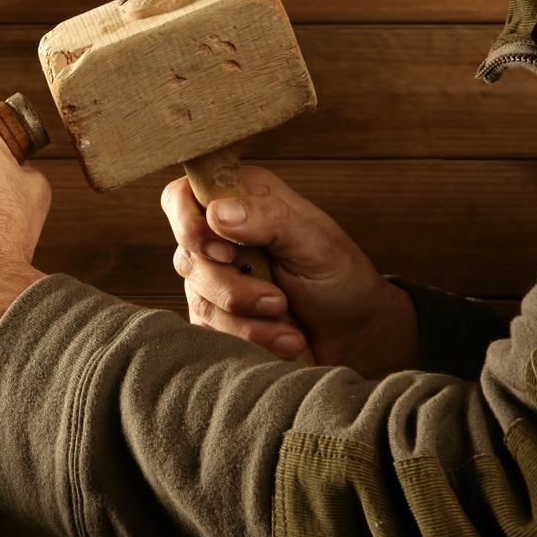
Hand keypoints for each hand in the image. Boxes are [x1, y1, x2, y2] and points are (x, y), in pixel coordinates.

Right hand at [161, 166, 417, 377]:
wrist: (355, 334)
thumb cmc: (341, 280)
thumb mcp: (316, 244)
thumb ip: (270, 220)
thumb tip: (217, 213)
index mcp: (242, 199)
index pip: (181, 197)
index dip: (188, 224)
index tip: (225, 252)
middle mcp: (220, 235)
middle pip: (187, 256)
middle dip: (231, 288)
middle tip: (278, 299)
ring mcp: (214, 277)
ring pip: (198, 298)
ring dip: (246, 320)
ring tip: (287, 320)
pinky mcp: (215, 314)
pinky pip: (208, 329)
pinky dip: (247, 339)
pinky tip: (281, 338)